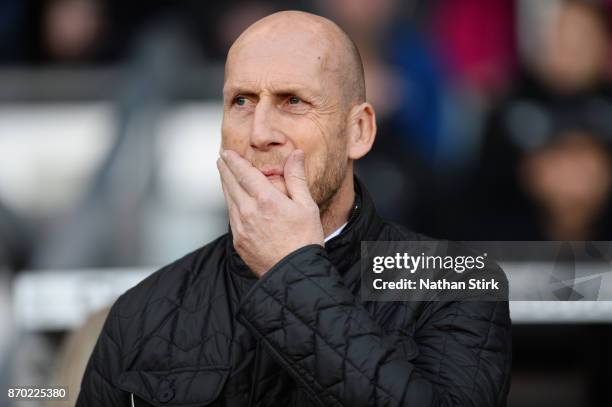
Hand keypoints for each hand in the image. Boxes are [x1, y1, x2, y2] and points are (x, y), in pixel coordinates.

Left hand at [217, 149, 323, 276]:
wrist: (295, 273)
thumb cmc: (305, 240)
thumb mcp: (307, 206)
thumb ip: (296, 178)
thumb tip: (296, 154)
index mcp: (266, 200)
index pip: (244, 173)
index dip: (234, 160)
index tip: (227, 152)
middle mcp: (248, 212)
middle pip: (231, 184)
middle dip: (225, 169)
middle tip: (222, 159)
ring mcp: (241, 228)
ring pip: (228, 200)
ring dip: (226, 185)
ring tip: (226, 176)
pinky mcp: (238, 241)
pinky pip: (231, 217)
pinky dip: (231, 205)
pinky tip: (234, 202)